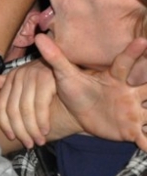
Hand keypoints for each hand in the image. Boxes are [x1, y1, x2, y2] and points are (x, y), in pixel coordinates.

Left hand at [0, 59, 66, 147]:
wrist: (79, 77)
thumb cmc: (53, 84)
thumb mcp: (31, 85)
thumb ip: (12, 86)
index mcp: (12, 77)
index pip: (1, 105)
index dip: (5, 124)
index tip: (12, 138)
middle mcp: (19, 75)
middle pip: (12, 110)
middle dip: (20, 131)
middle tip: (28, 145)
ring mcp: (32, 75)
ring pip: (24, 110)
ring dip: (32, 130)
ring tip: (38, 141)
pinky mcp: (46, 79)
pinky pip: (39, 106)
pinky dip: (42, 122)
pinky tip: (45, 131)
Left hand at [38, 35, 146, 149]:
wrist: (77, 113)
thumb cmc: (76, 90)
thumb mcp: (65, 76)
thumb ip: (55, 58)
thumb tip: (38, 38)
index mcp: (114, 78)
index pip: (124, 64)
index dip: (133, 54)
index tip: (143, 41)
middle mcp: (129, 93)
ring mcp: (132, 112)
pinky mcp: (131, 130)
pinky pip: (145, 137)